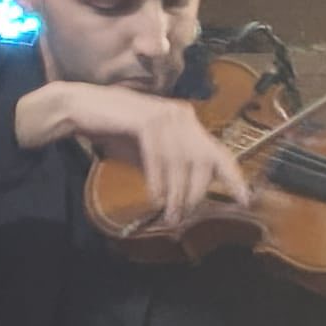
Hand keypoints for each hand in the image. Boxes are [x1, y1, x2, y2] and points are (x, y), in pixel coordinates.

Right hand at [16, 81, 250, 228]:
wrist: (81, 109)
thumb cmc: (115, 132)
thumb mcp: (148, 155)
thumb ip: (169, 169)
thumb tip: (183, 198)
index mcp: (187, 123)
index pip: (218, 151)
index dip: (233, 177)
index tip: (244, 200)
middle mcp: (182, 116)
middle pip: (202, 161)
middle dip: (194, 194)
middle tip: (181, 217)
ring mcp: (164, 114)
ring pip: (181, 162)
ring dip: (175, 193)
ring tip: (168, 214)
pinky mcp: (145, 118)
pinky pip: (158, 156)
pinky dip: (158, 180)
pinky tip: (155, 197)